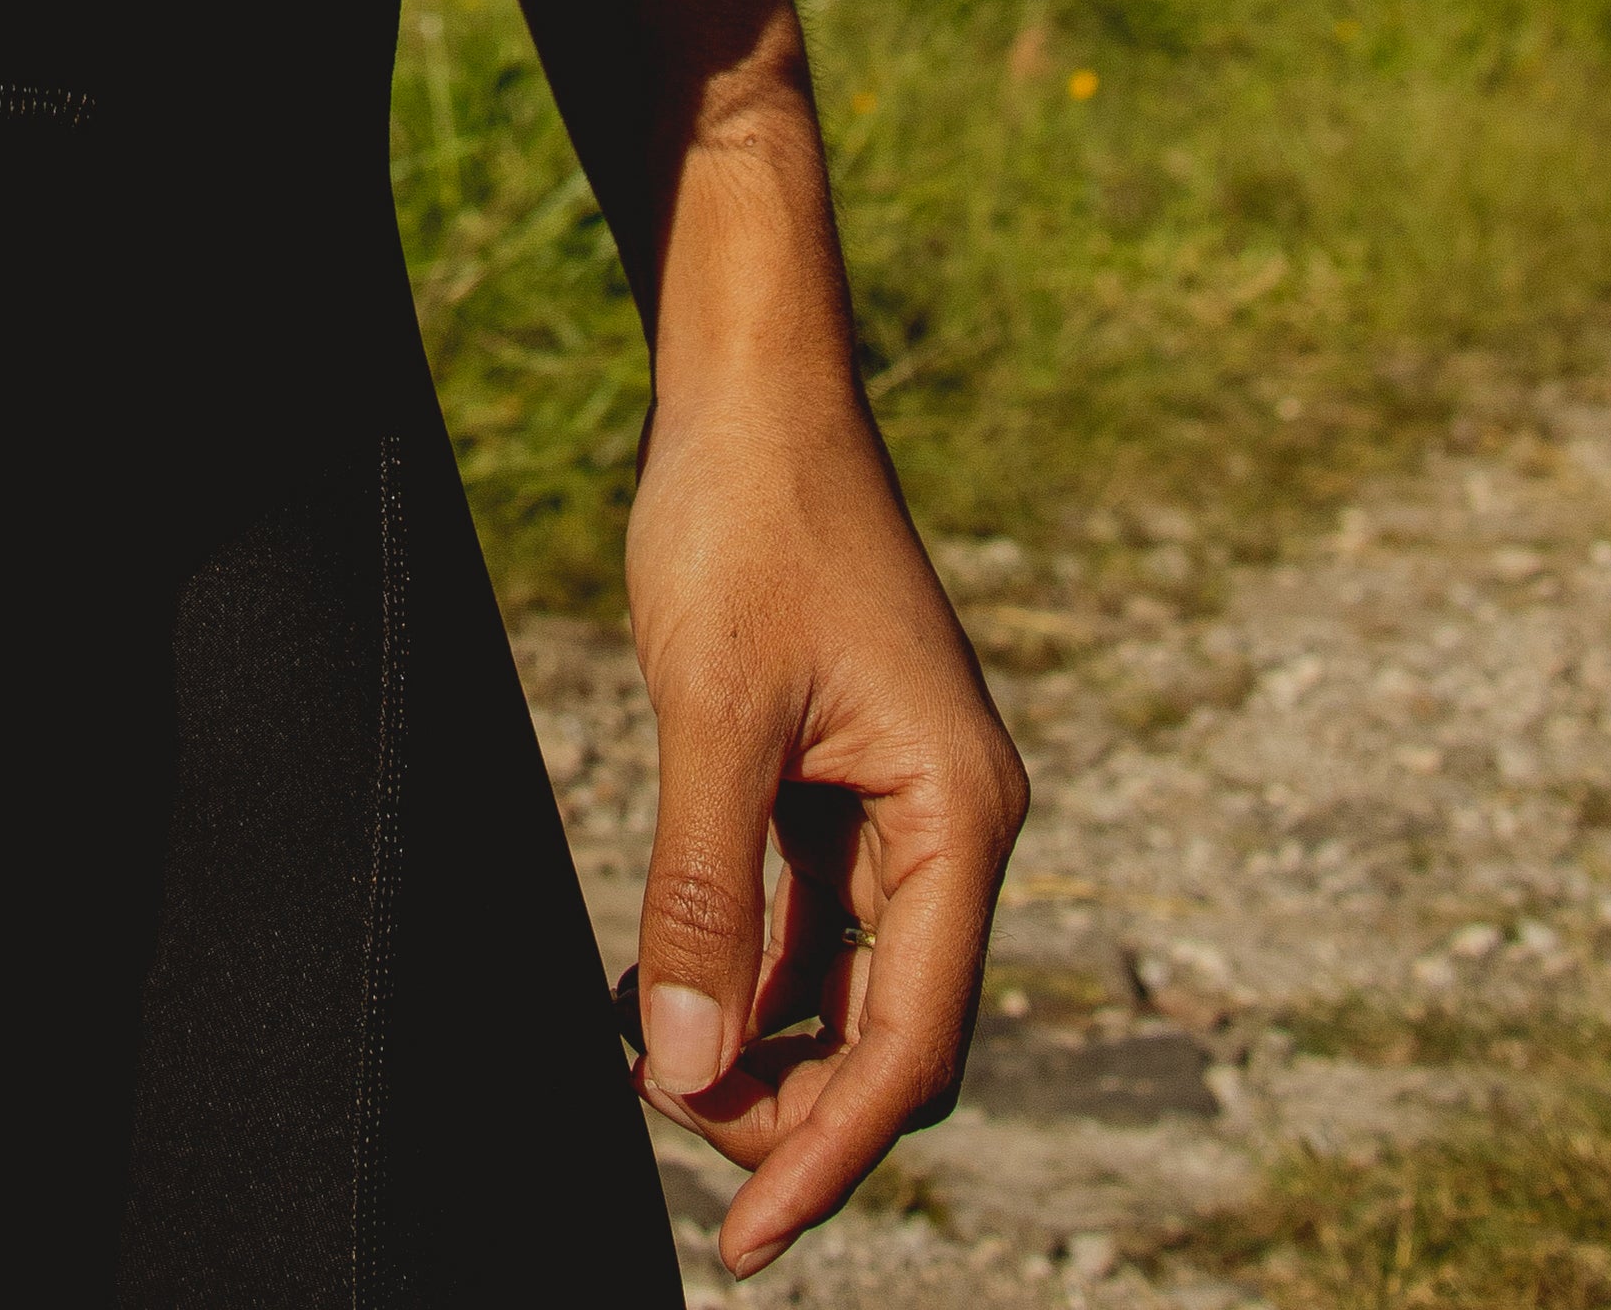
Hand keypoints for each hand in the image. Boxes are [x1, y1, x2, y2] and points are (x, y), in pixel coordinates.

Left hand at [621, 349, 1027, 1271]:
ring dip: (762, 1042)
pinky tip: (665, 995)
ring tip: (652, 1067)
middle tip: (668, 1125)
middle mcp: (952, 823)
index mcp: (958, 815)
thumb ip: (706, 895)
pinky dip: (749, 967)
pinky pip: (812, 918)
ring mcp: (901, 800)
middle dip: (789, 1104)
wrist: (751, 385)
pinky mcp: (846, 774)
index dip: (824, 1150)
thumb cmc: (746, 520)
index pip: (908, 1042)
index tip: (744, 1239)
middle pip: (889, 1031)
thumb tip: (684, 1069)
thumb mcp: (713, 712)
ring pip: (846, 984)